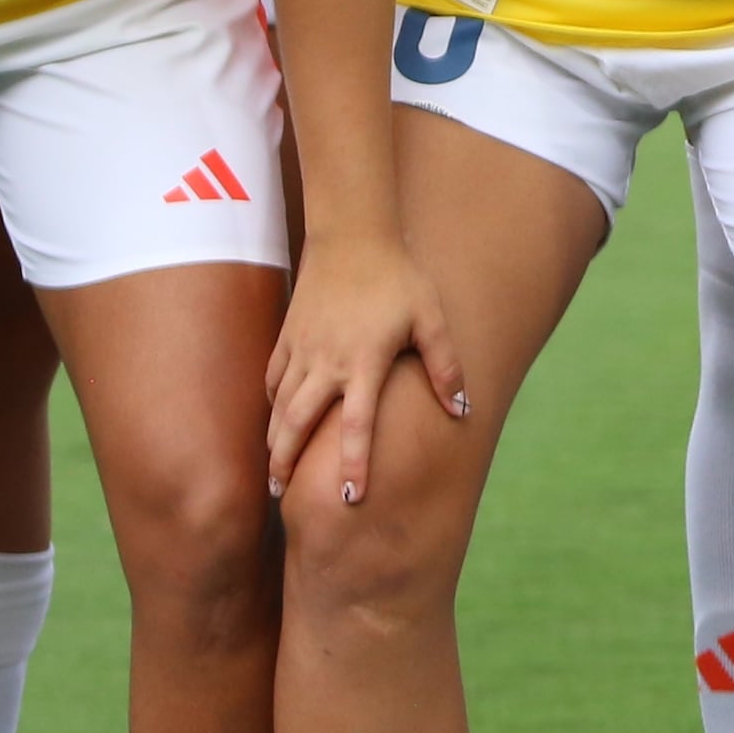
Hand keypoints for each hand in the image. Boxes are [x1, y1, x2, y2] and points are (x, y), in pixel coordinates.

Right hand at [263, 234, 464, 505]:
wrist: (352, 235)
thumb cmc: (398, 277)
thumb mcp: (430, 318)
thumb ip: (445, 366)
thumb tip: (462, 410)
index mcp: (364, 362)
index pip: (357, 425)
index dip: (354, 462)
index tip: (350, 497)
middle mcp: (327, 361)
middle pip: (299, 423)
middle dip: (287, 462)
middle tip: (283, 497)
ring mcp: (302, 348)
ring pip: (280, 405)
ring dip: (275, 441)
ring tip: (273, 474)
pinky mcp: (288, 335)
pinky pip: (273, 378)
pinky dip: (271, 405)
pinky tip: (274, 422)